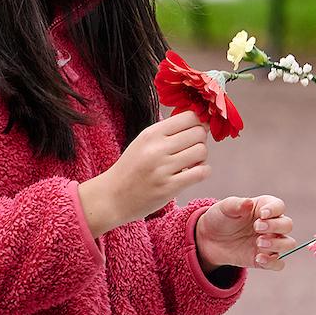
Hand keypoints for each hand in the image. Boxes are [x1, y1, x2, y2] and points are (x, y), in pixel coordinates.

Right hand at [79, 110, 208, 237]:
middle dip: (201, 140)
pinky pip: (201, 172)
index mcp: (151, 134)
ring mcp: (163, 169)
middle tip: (192, 148)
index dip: (198, 123)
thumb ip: (166, 132)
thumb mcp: (142, 142)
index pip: (189, 117)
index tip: (195, 131)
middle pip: (198, 133)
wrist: (112, 197)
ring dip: (202, 157)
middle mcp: (157, 148)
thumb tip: (197, 122)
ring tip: (191, 163)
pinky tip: (193, 174)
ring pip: (201, 151)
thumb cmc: (130, 169)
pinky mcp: (169, 187)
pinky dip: (203, 171)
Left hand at [195, 194, 293, 272]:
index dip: (274, 210)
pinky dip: (272, 262)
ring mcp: (270, 243)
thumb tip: (249, 203)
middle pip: (287, 225)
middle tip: (257, 228)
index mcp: (264, 208)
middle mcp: (272, 225)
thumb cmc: (220, 218)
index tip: (262, 214)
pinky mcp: (265, 259)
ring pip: (288, 244)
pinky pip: (278, 264)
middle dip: (275, 226)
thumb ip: (236, 205)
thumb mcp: (224, 208)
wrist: (209, 239)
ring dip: (277, 244)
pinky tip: (258, 258)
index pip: (279, 206)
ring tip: (259, 242)